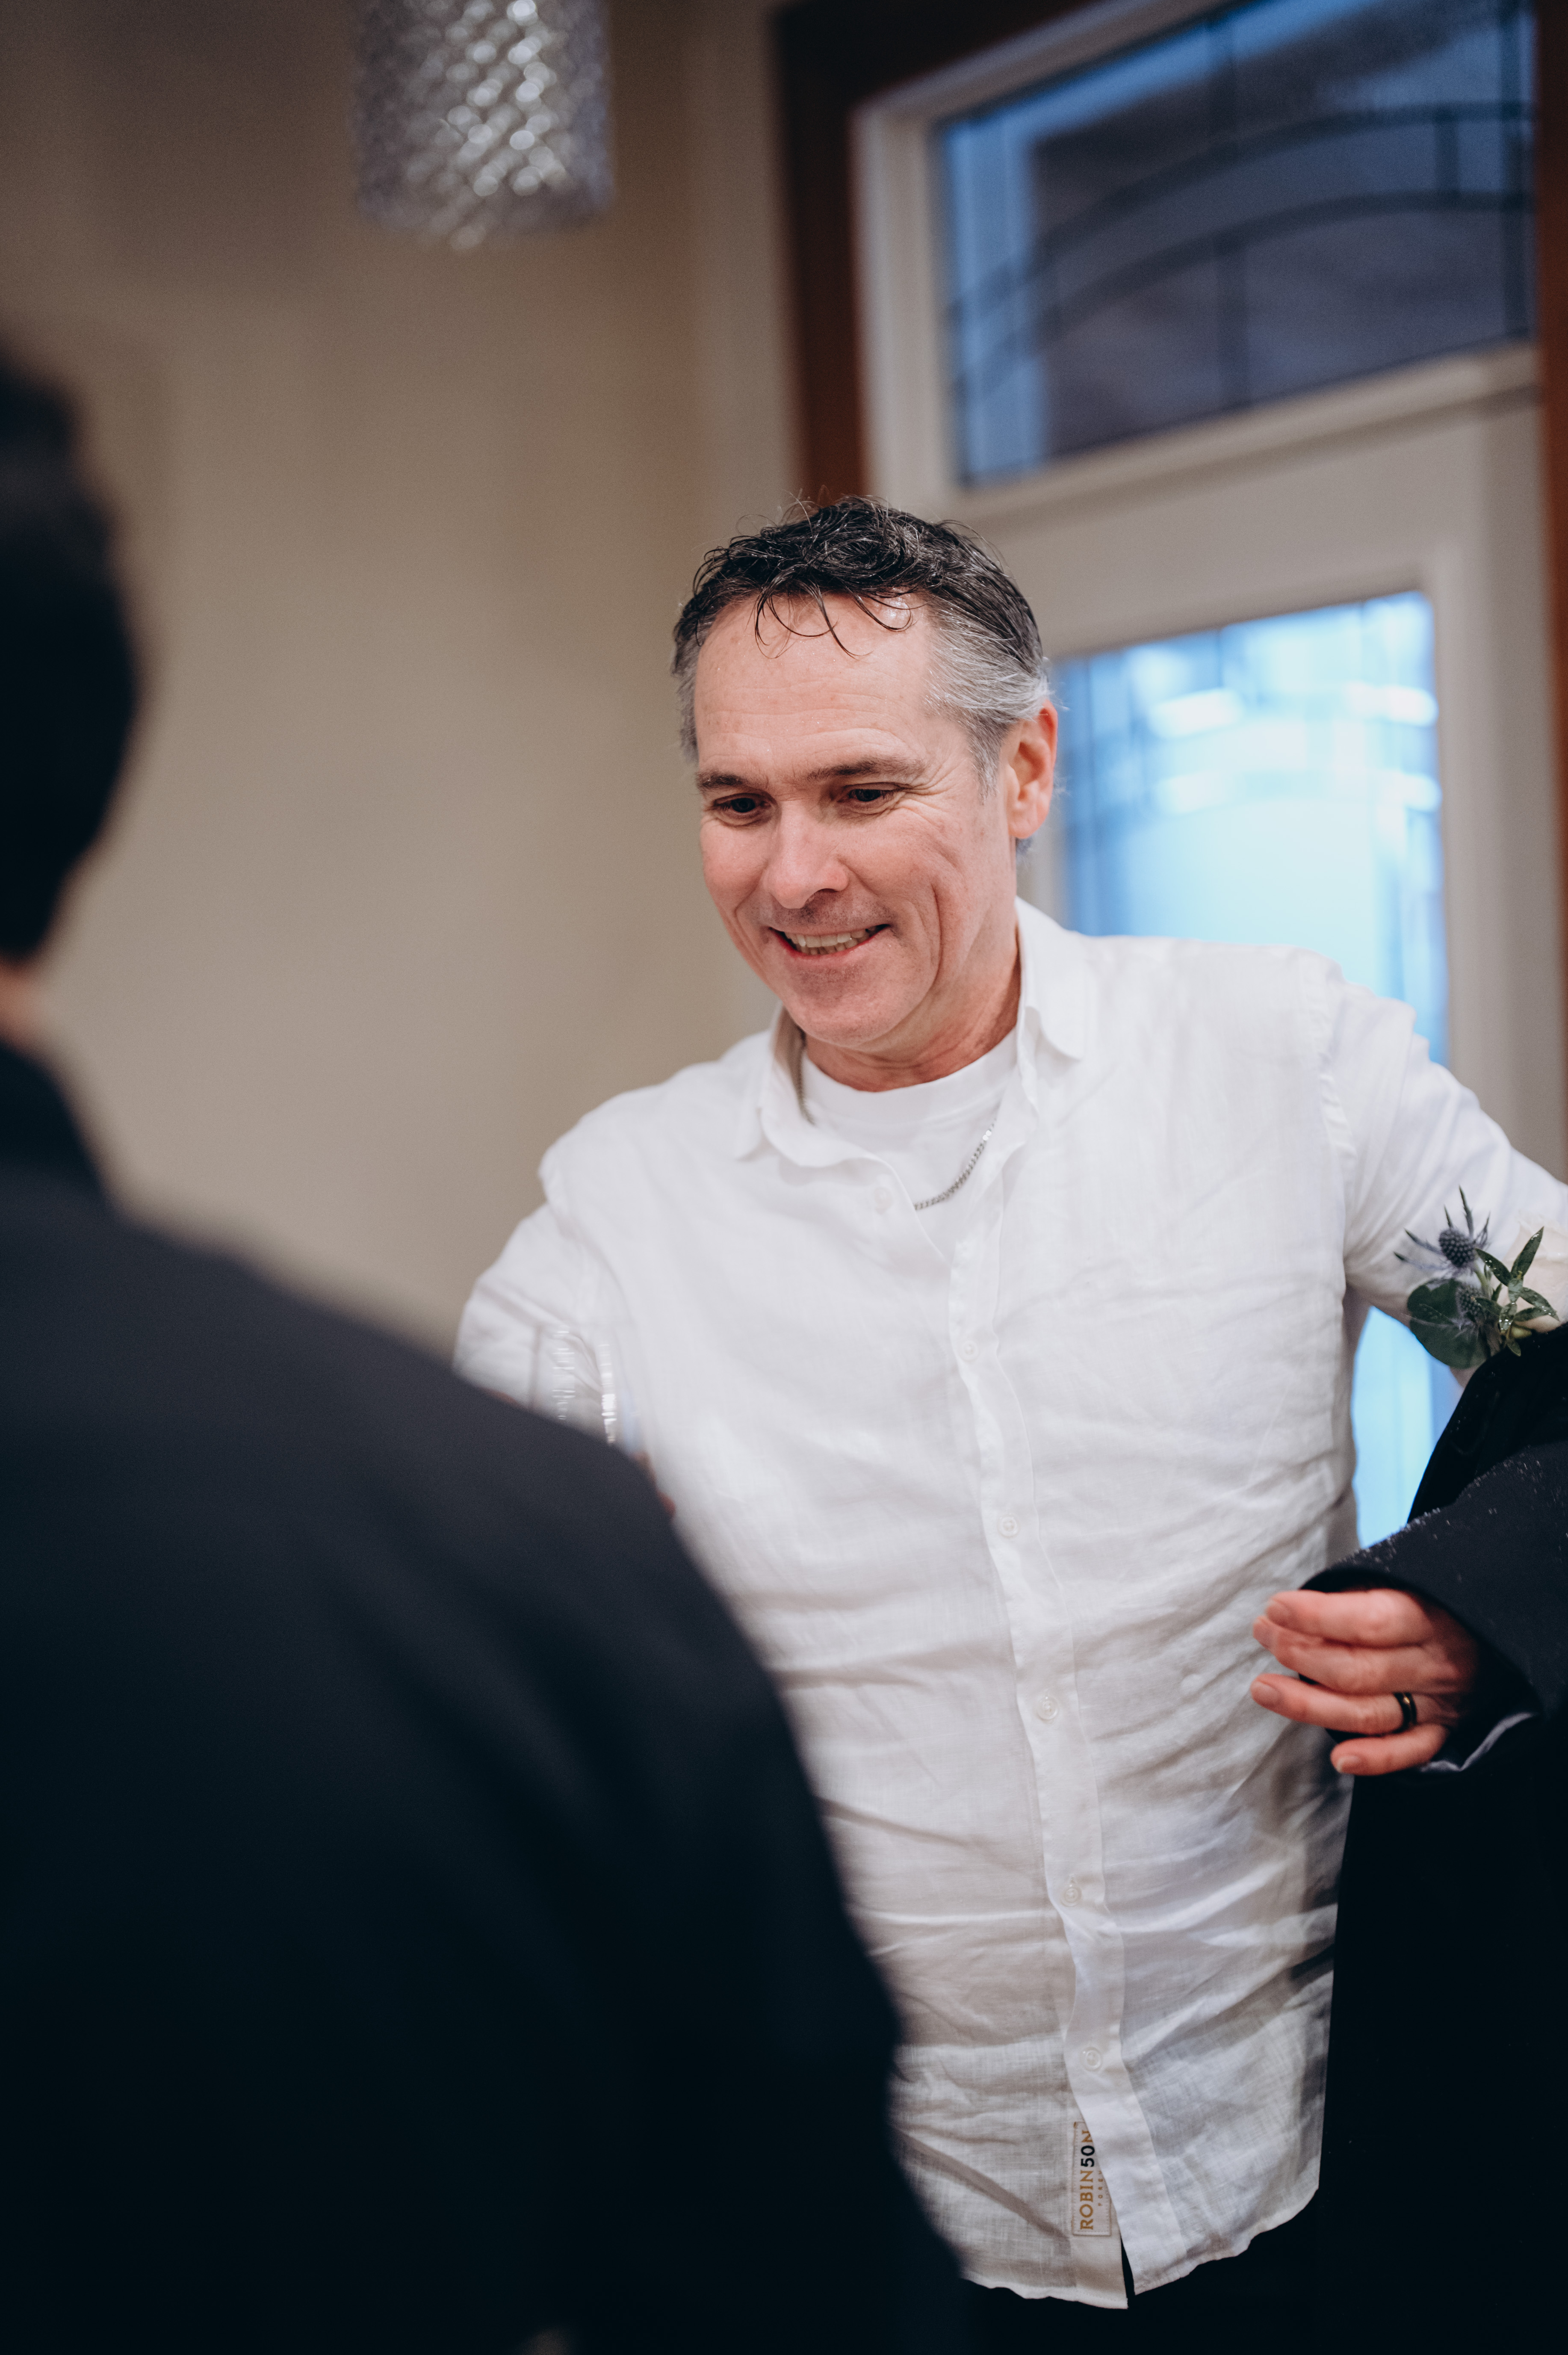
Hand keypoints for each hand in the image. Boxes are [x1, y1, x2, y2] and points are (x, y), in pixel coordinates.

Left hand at [1250, 1587, 1480, 1775]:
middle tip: (1263, 1635)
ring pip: (1369, 1713)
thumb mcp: (1407, 1581)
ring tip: (1264, 1688)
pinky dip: (1376, 1759)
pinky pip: (1409, 1751)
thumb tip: (1294, 1610)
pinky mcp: (1444, 1731)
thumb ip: (1358, 1596)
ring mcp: (1440, 1702)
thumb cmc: (1438, 1599)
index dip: (1316, 1616)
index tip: (1276, 1607)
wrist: (1507, 1627)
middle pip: (1358, 1670)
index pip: (1368, 1620)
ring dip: (1310, 1705)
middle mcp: (1434, 1663)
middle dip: (1300, 1654)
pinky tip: (1339, 1759)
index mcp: (1428, 1617)